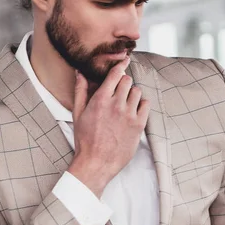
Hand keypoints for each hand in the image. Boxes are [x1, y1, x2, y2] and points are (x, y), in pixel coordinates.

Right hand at [67, 57, 149, 196]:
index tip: (124, 61)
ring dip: (132, 94)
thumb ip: (80, 91)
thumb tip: (80, 73)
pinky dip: (141, 105)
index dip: (121, 66)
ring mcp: (129, 115)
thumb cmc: (85, 140)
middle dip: (123, 83)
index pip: (115, 74)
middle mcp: (116, 104)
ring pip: (137, 92)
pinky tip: (133, 111)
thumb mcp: (78, 114)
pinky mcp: (139, 125)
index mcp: (100, 100)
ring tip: (125, 104)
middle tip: (119, 91)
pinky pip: (146, 104)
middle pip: (127, 81)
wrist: (96, 163)